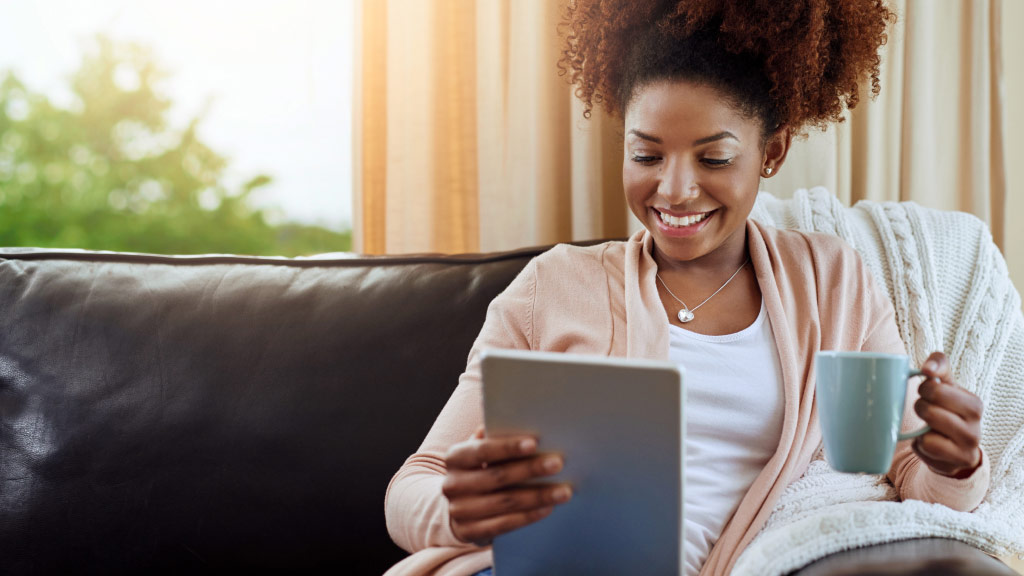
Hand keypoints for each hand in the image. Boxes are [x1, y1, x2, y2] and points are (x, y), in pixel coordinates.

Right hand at [442, 426, 571, 545]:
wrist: (458, 507)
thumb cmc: (478, 471)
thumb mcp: (479, 452)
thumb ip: (494, 439)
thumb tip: (519, 421)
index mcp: (455, 458)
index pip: (482, 450)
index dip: (508, 447)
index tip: (535, 443)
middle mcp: (452, 484)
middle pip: (497, 476)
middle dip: (530, 469)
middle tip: (557, 464)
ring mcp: (459, 510)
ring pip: (505, 502)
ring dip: (537, 496)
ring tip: (563, 491)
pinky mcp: (469, 532)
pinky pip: (503, 525)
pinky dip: (528, 516)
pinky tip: (547, 508)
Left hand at [912, 352, 983, 478]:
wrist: (953, 450)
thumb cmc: (945, 410)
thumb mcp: (945, 385)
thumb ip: (938, 364)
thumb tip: (927, 368)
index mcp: (973, 403)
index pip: (937, 385)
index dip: (924, 386)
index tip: (925, 391)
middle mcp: (976, 425)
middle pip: (930, 406)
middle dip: (920, 405)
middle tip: (924, 409)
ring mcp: (968, 446)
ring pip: (928, 427)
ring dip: (920, 425)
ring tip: (928, 426)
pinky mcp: (956, 462)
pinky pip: (926, 446)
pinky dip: (920, 444)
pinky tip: (928, 442)